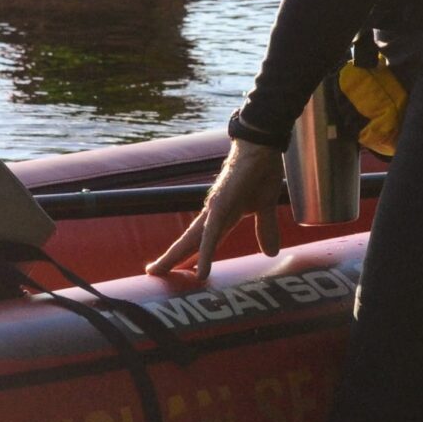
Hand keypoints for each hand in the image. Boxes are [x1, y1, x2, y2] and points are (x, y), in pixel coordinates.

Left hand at [148, 138, 285, 282]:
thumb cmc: (261, 172)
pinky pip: (211, 236)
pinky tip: (201, 271)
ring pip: (192, 241)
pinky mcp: (222, 207)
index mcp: (222, 215)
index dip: (189, 254)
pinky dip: (205, 255)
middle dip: (171, 257)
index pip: (201, 240)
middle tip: (152, 273)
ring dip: (175, 258)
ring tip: (157, 272)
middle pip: (188, 242)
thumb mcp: (265, 208)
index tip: (175, 267)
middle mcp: (213, 214)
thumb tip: (271, 253)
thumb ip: (265, 230)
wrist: (261, 148)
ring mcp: (215, 210)